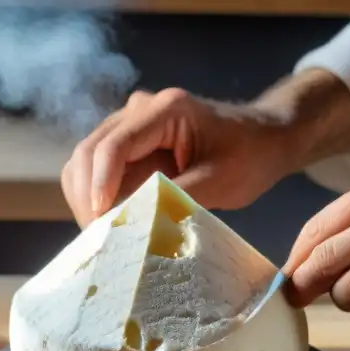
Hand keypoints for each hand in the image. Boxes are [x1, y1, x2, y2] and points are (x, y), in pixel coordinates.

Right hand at [60, 88, 294, 226]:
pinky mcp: (127, 143)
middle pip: (88, 151)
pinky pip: (97, 169)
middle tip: (99, 240)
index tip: (101, 223)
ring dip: (87, 199)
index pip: (114, 145)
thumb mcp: (220, 181)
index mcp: (166, 110)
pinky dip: (97, 197)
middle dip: (88, 197)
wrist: (264, 138)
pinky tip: (111, 223)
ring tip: (104, 235)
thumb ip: (175, 198)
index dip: (100, 184)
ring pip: (85, 161)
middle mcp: (138, 109)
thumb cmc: (250, 156)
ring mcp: (128, 124)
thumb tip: (131, 225)